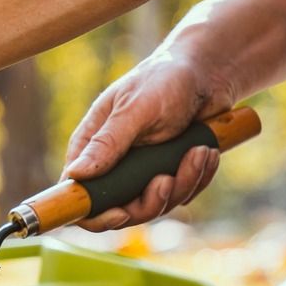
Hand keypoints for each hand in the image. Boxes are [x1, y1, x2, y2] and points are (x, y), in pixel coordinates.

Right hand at [63, 44, 234, 231]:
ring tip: (199, 153)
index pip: (78, 193)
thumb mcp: (134, 109)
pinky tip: (207, 153)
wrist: (209, 71)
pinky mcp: (170, 171)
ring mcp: (143, 171)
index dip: (94, 213)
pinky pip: (182, 193)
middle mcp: (113, 163)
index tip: (121, 213)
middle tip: (166, 179)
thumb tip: (76, 175)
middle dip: (149, 201)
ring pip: (156, 204)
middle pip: (120, 209)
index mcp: (92, 145)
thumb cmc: (164, 79)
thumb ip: (107, 143)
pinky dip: (198, 178)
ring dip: (182, 184)